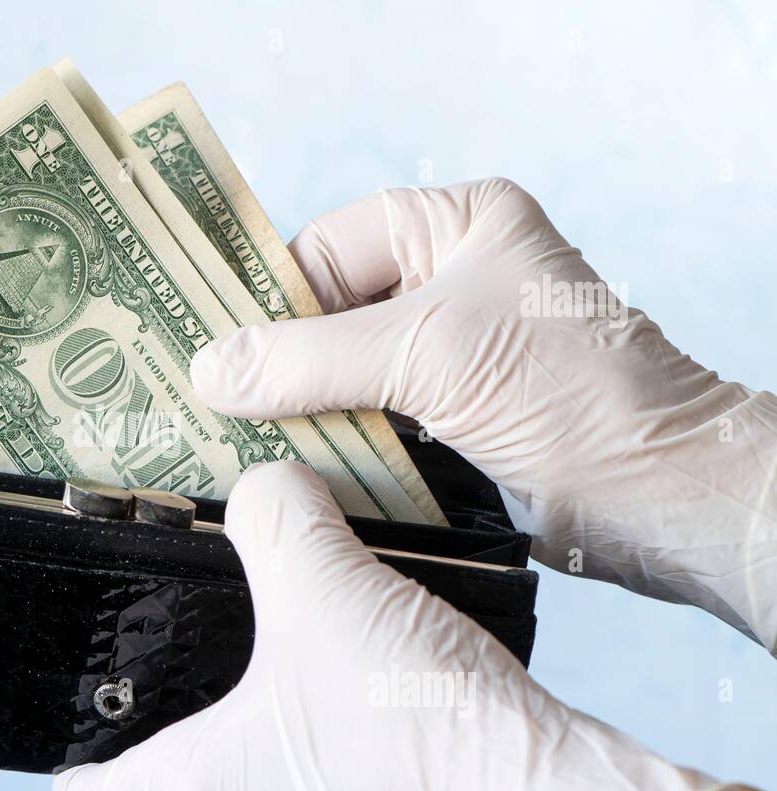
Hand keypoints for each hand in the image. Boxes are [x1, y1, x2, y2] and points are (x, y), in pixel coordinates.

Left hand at [53, 461, 749, 790]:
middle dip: (167, 748)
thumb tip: (266, 484)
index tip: (82, 731)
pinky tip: (348, 697)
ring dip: (248, 752)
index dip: (76, 764)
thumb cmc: (412, 721)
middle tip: (177, 680)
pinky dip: (314, 760)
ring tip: (268, 675)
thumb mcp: (322, 585)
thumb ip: (275, 516)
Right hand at [190, 179, 776, 648]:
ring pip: (343, 364)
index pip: (331, 244)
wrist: (658, 491)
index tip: (211, 341)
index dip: (271, 292)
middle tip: (210, 396)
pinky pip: (368, 410)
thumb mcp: (425, 354)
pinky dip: (332, 434)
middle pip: (330, 307)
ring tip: (234, 432)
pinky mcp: (451, 410)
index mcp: (458, 222)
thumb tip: (211, 369)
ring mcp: (452, 346)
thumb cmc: (568, 392)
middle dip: (278, 355)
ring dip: (300, 401)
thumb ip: (308, 359)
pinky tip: (288, 458)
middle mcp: (452, 274)